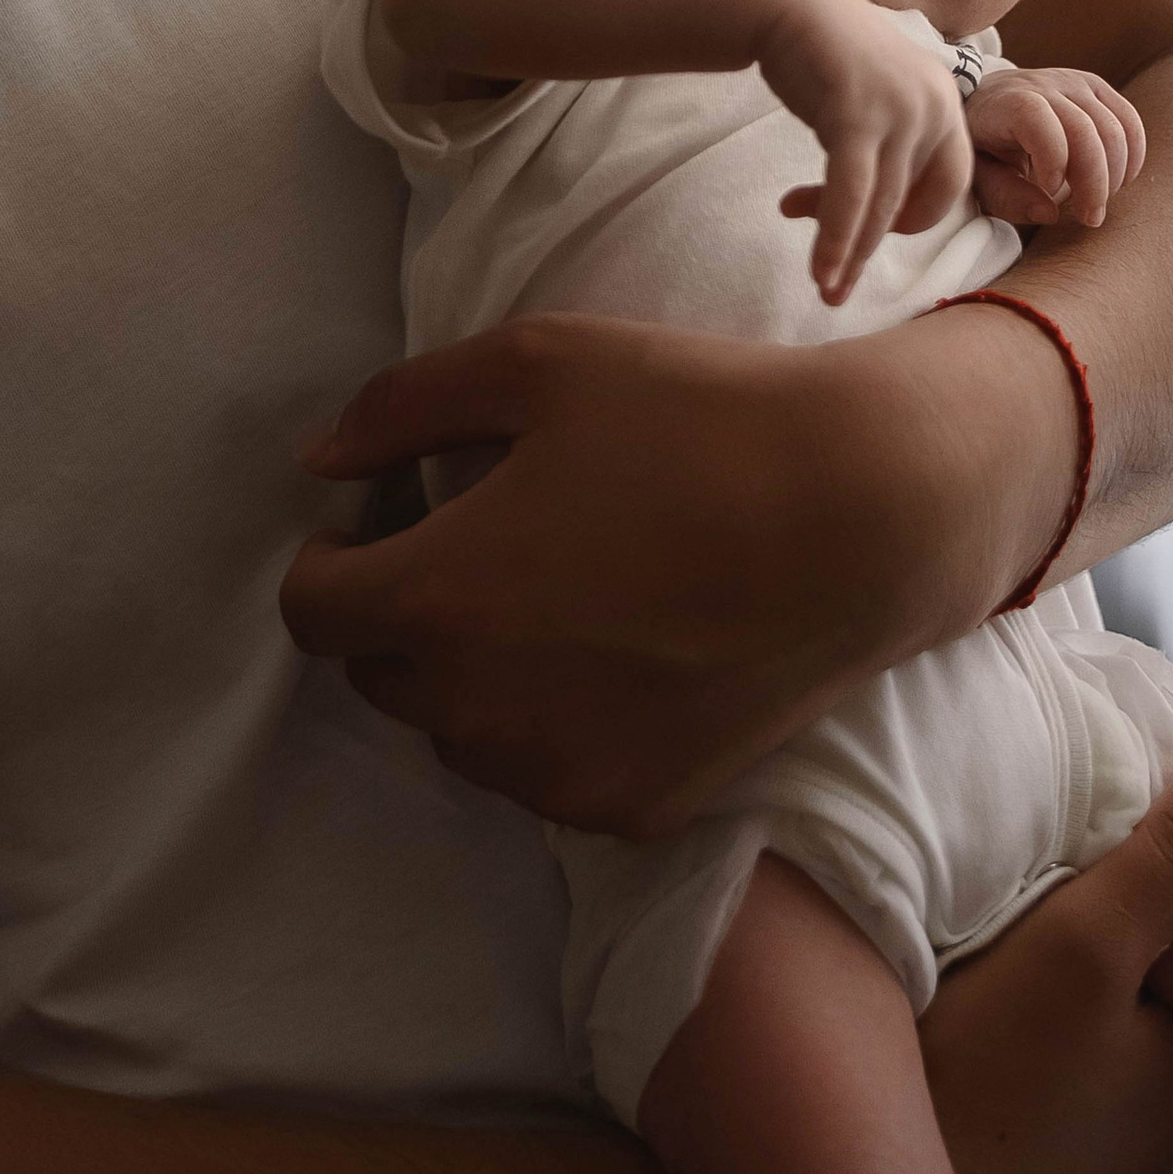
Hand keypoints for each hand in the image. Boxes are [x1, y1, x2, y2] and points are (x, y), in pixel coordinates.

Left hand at [285, 301, 1081, 833]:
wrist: (860, 515)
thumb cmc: (693, 419)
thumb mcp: (537, 364)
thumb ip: (400, 409)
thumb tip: (319, 461)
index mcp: (434, 598)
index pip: (312, 611)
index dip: (333, 556)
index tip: (384, 518)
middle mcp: (475, 709)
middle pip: (382, 674)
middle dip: (406, 609)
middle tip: (486, 541)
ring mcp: (553, 772)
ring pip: (462, 732)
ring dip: (478, 673)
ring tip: (562, 596)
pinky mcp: (629, 808)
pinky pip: (549, 771)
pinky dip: (557, 722)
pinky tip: (623, 650)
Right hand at [759, 0, 975, 303]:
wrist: (789, 3)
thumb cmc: (827, 56)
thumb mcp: (877, 97)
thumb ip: (891, 141)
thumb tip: (880, 202)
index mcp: (946, 105)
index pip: (949, 184)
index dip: (915, 219)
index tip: (868, 229)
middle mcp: (936, 108)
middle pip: (916, 201)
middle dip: (873, 247)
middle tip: (840, 286)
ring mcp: (899, 110)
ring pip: (882, 206)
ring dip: (849, 253)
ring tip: (827, 290)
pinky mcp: (856, 114)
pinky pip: (850, 193)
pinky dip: (834, 236)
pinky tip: (820, 269)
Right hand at [926, 713, 1172, 1173]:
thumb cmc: (977, 1084)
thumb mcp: (1083, 945)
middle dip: (1161, 896)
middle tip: (1108, 800)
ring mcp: (1111, 1165)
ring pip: (1129, 1024)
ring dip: (1107, 956)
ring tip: (1049, 873)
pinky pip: (1078, 1066)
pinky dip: (1062, 1010)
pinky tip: (1008, 974)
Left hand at [964, 62, 1145, 228]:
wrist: (987, 101)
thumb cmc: (982, 145)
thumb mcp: (978, 175)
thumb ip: (1006, 195)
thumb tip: (1049, 214)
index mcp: (1008, 102)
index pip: (1038, 122)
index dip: (1052, 161)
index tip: (1048, 192)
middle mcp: (1044, 85)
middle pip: (1085, 130)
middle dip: (1094, 183)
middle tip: (1090, 218)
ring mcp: (1074, 83)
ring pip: (1114, 128)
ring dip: (1114, 175)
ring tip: (1098, 202)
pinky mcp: (1096, 88)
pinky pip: (1128, 121)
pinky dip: (1132, 155)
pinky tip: (1120, 182)